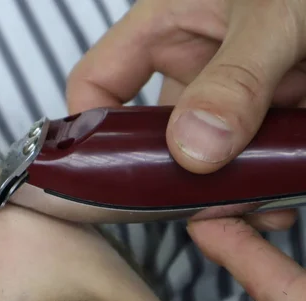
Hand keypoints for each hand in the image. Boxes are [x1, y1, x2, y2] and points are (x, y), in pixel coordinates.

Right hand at [66, 0, 305, 300]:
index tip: (114, 175)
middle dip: (172, 182)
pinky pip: (249, 162)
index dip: (92, 130)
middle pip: (154, 137)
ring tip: (251, 213)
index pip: (96, 82)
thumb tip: (193, 147)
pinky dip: (259, 189)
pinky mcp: (267, 115)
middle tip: (198, 212)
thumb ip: (235, 79)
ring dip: (222, 196)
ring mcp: (231, 94)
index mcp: (168, 25)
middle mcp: (193, 64)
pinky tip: (276, 199)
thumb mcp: (276, 15)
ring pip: (205, 159)